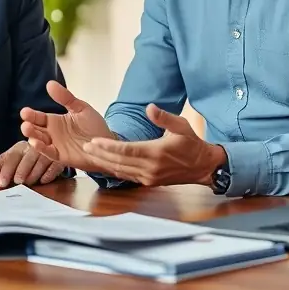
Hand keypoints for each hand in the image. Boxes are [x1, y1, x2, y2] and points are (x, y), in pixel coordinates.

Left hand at [0, 141, 66, 187]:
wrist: (51, 147)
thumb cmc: (27, 156)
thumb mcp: (13, 158)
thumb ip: (0, 165)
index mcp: (20, 146)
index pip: (10, 156)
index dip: (2, 169)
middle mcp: (34, 147)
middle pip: (25, 158)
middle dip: (18, 170)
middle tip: (12, 181)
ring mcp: (48, 152)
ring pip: (40, 161)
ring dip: (33, 173)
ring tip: (27, 182)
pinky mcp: (60, 159)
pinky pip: (54, 166)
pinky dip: (48, 174)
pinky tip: (43, 180)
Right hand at [19, 81, 115, 170]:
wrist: (107, 144)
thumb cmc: (93, 126)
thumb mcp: (81, 108)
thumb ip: (66, 98)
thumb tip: (50, 83)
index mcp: (55, 121)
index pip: (39, 117)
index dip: (31, 115)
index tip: (24, 112)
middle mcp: (52, 133)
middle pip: (36, 130)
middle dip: (29, 126)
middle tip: (25, 123)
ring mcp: (56, 145)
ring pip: (39, 141)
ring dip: (32, 137)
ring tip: (28, 130)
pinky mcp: (61, 156)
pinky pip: (49, 153)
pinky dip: (42, 149)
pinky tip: (37, 143)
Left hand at [81, 103, 225, 186]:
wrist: (203, 166)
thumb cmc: (191, 143)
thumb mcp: (181, 126)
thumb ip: (164, 117)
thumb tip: (150, 107)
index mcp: (155, 153)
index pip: (125, 150)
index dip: (107, 147)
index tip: (93, 141)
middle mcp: (150, 168)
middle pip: (118, 162)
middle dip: (100, 155)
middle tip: (85, 146)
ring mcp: (149, 177)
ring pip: (121, 171)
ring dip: (104, 163)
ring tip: (90, 155)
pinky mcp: (149, 182)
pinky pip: (127, 177)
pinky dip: (114, 170)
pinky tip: (105, 164)